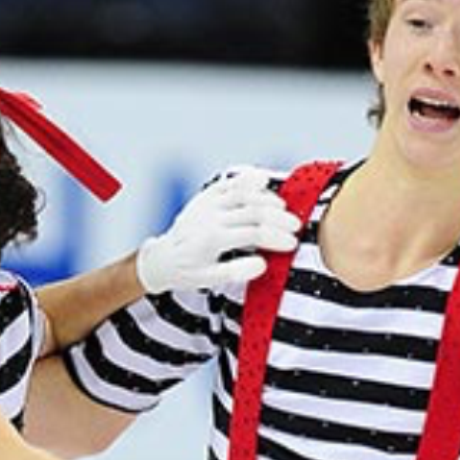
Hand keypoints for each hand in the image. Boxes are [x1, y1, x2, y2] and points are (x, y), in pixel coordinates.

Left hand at [137, 168, 299, 296]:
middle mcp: (209, 216)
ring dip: (267, 199)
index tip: (291, 243)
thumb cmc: (187, 271)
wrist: (163, 257)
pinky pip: (229, 182)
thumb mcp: (208, 280)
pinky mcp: (206, 195)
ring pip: (243, 193)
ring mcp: (208, 203)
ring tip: (285, 209)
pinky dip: (247, 179)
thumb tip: (262, 265)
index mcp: (211, 238)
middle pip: (252, 211)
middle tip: (296, 225)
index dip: (275, 237)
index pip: (251, 233)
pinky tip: (264, 179)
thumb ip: (235, 272)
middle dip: (278, 218)